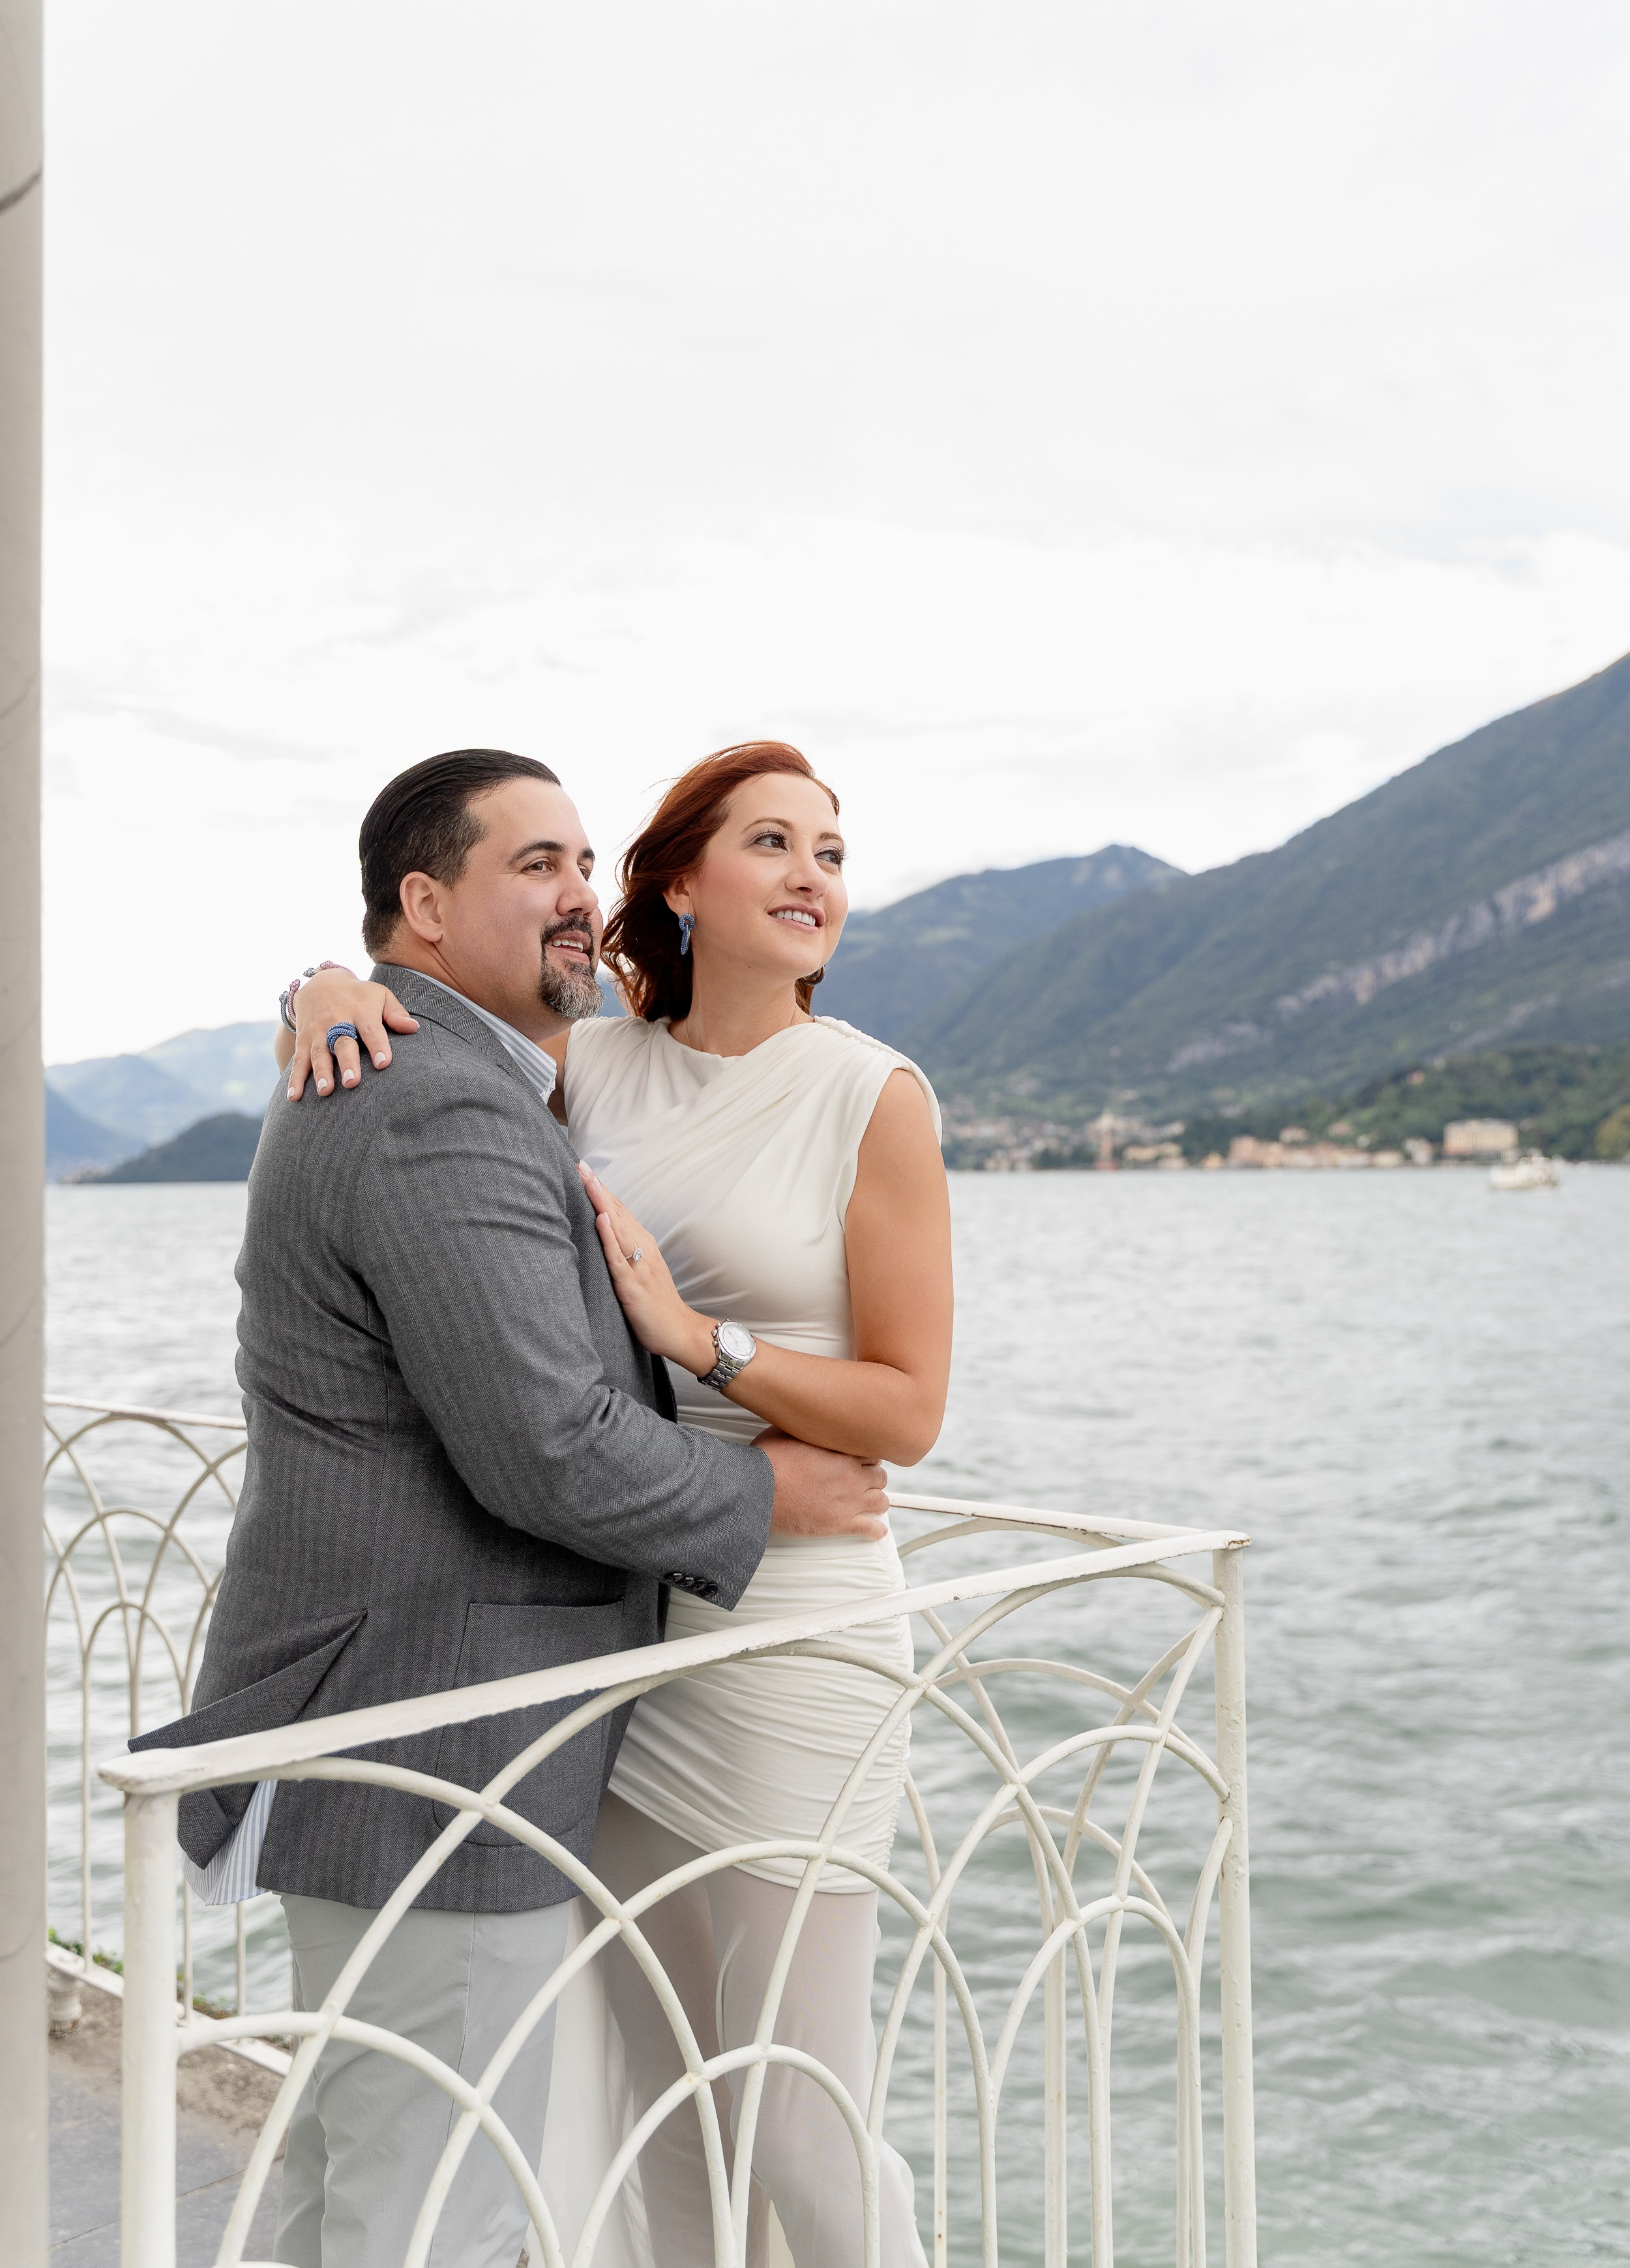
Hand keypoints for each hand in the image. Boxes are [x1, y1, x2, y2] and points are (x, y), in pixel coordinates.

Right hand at [288, 970, 417, 1100]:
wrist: (320, 984)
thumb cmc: (359, 996)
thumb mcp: (379, 996)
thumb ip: (396, 1013)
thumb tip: (415, 1028)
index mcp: (360, 1011)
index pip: (371, 1029)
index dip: (377, 1045)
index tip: (384, 1063)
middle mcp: (337, 1021)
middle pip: (342, 1043)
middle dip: (347, 1062)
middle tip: (352, 1082)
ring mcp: (318, 1032)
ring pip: (319, 1053)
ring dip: (321, 1073)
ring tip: (325, 1092)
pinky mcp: (303, 1041)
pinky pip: (298, 1061)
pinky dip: (295, 1079)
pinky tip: (294, 1097)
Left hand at [579, 1165, 715, 1374]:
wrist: (678, 1330)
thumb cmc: (657, 1303)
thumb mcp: (641, 1271)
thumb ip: (626, 1252)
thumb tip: (606, 1234)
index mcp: (642, 1245)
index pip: (619, 1211)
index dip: (602, 1190)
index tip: (584, 1170)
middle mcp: (642, 1249)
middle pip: (617, 1212)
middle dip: (598, 1188)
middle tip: (580, 1164)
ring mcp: (638, 1265)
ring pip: (617, 1227)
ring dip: (601, 1203)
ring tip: (587, 1180)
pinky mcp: (632, 1285)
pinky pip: (618, 1258)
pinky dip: (610, 1237)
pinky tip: (601, 1219)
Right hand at [758, 1429, 890, 1540]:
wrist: (759, 1491)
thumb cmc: (768, 1462)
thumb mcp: (787, 1431)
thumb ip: (805, 1428)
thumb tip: (805, 1418)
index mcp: (841, 1453)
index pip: (871, 1454)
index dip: (867, 1459)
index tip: (863, 1462)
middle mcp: (850, 1477)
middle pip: (879, 1477)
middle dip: (874, 1479)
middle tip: (866, 1481)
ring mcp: (847, 1502)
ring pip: (880, 1501)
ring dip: (877, 1501)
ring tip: (872, 1503)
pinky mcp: (838, 1524)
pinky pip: (869, 1529)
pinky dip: (875, 1530)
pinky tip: (876, 1530)